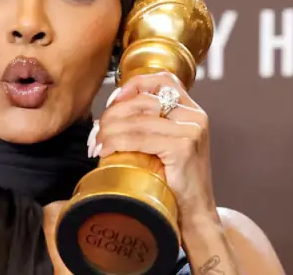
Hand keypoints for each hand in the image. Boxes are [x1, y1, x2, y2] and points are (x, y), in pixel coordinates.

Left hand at [88, 72, 218, 227]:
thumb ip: (153, 125)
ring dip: (109, 130)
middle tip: (98, 131)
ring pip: (137, 121)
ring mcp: (191, 131)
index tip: (114, 100)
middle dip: (113, 114)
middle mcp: (195, 116)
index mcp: (193, 111)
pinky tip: (105, 151)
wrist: (194, 212)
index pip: (163, 80)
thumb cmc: (176, 181)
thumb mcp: (169, 145)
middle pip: (144, 101)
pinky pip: (139, 138)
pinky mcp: (183, 148)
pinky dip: (116, 142)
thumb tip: (112, 112)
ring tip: (97, 143)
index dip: (134, 84)